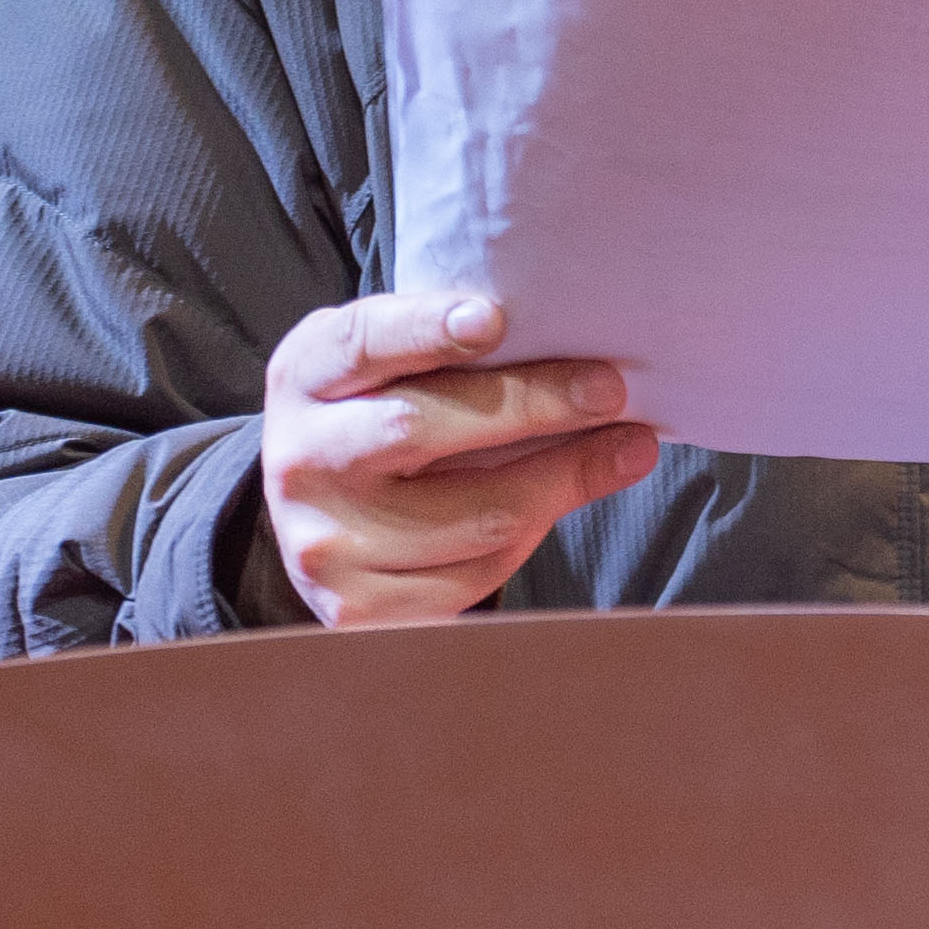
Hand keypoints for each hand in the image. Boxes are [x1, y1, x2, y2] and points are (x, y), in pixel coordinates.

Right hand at [250, 287, 661, 627]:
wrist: (312, 520)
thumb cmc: (374, 418)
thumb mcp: (382, 367)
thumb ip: (441, 349)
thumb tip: (568, 347)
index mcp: (305, 378)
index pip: (361, 344)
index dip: (425, 330)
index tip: (492, 321)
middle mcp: (301, 460)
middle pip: (423, 427)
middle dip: (533, 405)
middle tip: (608, 390)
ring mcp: (325, 542)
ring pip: (473, 514)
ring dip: (565, 479)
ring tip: (626, 449)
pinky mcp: (359, 608)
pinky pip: (474, 575)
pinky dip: (533, 536)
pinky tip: (560, 505)